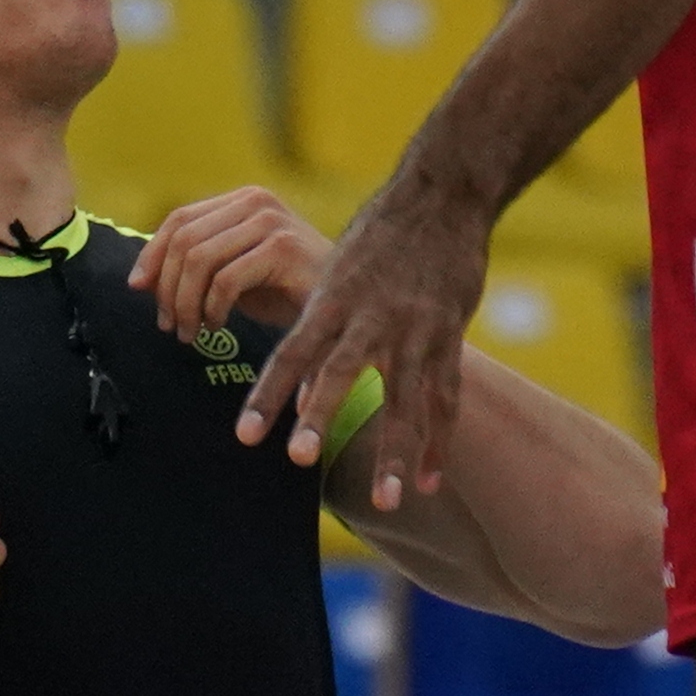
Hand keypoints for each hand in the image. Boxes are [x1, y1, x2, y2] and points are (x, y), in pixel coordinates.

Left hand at [133, 187, 326, 339]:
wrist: (344, 305)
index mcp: (243, 200)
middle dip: (167, 288)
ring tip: (190, 332)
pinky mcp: (283, 248)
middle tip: (171, 325)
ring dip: (185, 303)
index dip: (152, 254)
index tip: (138, 289)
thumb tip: (140, 279)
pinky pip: (225, 280)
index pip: (179, 219)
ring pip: (198, 259)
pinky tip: (218, 326)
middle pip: (184, 240)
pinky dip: (211, 309)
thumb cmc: (287, 291)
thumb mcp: (233, 273)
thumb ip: (195, 267)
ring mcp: (271, 221)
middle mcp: (256, 201)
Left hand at [239, 172, 490, 512]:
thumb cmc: (379, 239)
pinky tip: (427, 481)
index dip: (267, 395)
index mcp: (333, 300)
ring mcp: (415, 326)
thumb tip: (303, 394)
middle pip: (341, 371)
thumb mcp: (341, 276)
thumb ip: (322, 332)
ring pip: (405, 396)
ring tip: (389, 499)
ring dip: (396, 449)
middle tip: (300, 459)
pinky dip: (438, 441)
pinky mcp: (450, 332)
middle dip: (321, 415)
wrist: (441, 197)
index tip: (245, 436)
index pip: (291, 354)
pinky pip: (446, 396)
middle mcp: (370, 316)